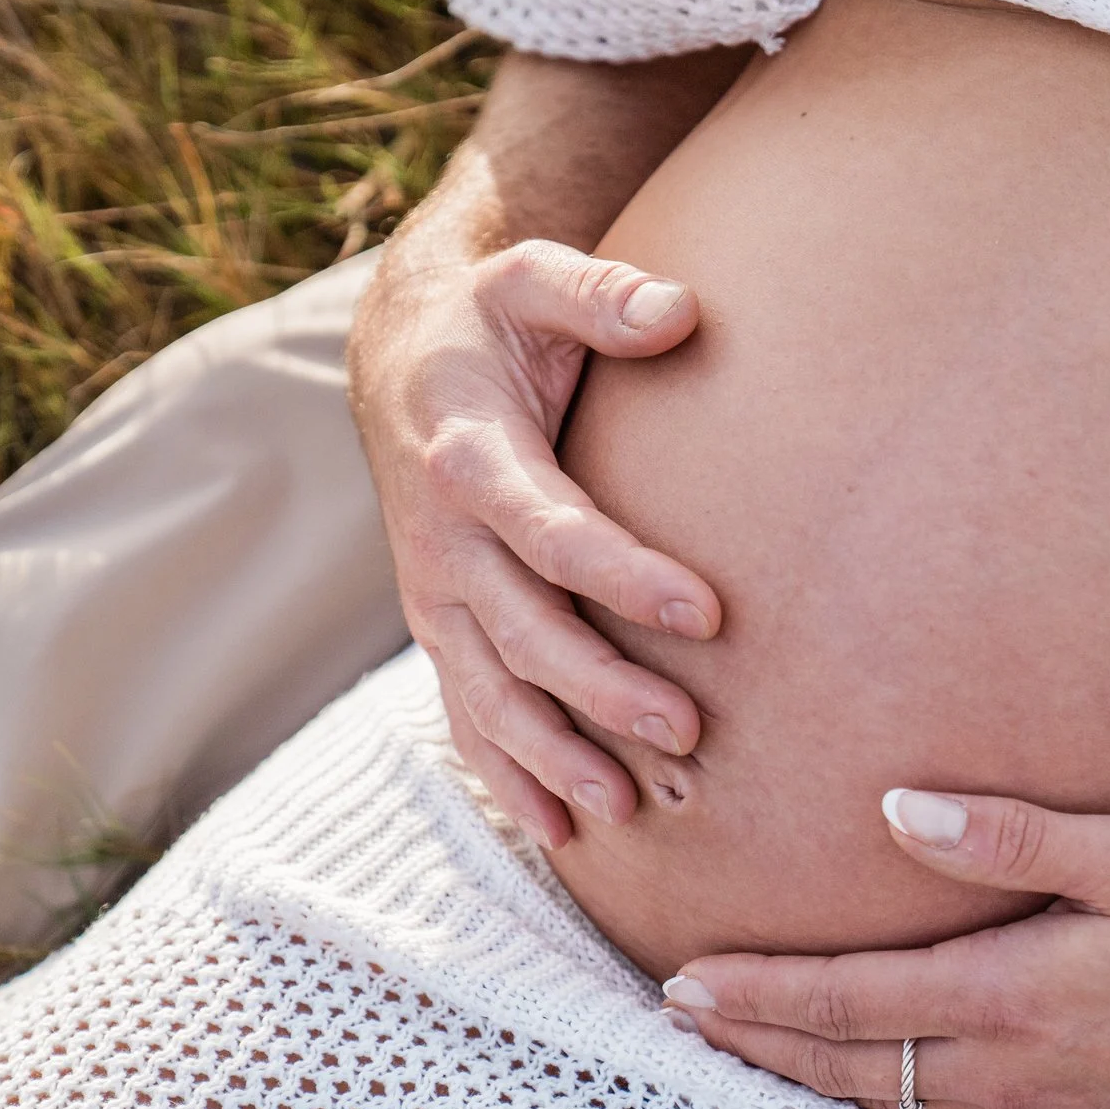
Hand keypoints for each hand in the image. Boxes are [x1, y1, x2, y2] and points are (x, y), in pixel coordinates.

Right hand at [350, 239, 722, 846]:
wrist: (400, 354)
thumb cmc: (492, 316)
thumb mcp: (536, 279)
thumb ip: (605, 295)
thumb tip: (681, 310)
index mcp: (471, 458)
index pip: (555, 532)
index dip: (627, 576)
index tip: (709, 612)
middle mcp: (443, 540)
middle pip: (526, 632)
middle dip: (602, 691)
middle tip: (689, 732)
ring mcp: (435, 593)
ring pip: (490, 691)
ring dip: (554, 754)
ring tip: (627, 807)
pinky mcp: (440, 624)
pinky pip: (466, 710)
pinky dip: (506, 772)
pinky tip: (559, 828)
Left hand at [660, 790, 1109, 1108]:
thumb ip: (1014, 836)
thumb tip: (895, 810)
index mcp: (1015, 994)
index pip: (855, 1001)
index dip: (763, 994)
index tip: (689, 979)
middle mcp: (1009, 1065)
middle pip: (850, 1064)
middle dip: (757, 1038)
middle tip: (680, 1012)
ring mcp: (1037, 1107)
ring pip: (888, 1100)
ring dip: (805, 1071)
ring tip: (741, 1041)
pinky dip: (874, 1096)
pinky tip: (860, 1077)